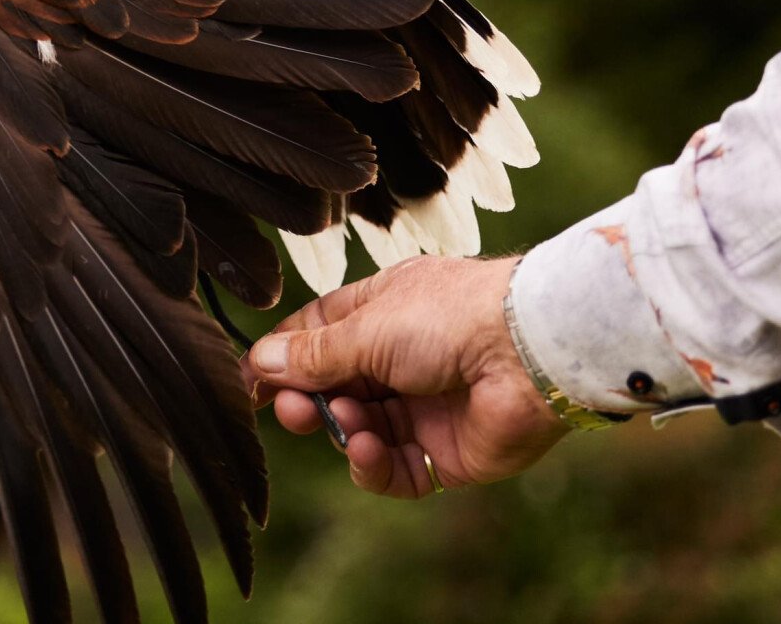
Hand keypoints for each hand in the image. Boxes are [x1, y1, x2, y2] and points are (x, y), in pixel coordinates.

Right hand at [240, 255, 567, 498]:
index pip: (319, 334)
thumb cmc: (451, 317)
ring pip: (358, 430)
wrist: (529, 352)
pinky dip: (370, 464)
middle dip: (306, 399)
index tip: (251, 383)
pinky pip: (393, 469)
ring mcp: (425, 408)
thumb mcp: (366, 328)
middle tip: (290, 409)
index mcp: (384, 311)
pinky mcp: (446, 453)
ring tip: (340, 421)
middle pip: (334, 387)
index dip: (284, 357)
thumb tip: (260, 362)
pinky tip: (365, 448)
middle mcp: (403, 359)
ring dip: (341, 429)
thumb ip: (312, 355)